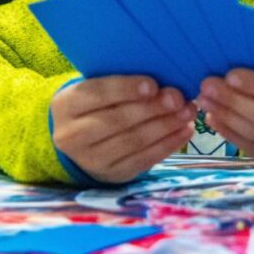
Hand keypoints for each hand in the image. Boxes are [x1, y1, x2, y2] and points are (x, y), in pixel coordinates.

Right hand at [50, 76, 196, 184]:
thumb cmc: (94, 105)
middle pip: (116, 120)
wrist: (79, 141)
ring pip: (133, 141)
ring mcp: (91, 159)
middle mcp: (72, 135)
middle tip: (178, 98)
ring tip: (187, 112)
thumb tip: (161, 78)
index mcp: (65, 105)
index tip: (153, 85)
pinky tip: (184, 131)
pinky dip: (168, 145)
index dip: (125, 89)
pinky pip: (144, 160)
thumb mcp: (94, 90)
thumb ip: (118, 84)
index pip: (96, 94)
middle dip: (152, 108)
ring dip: (165, 126)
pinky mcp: (112, 174)